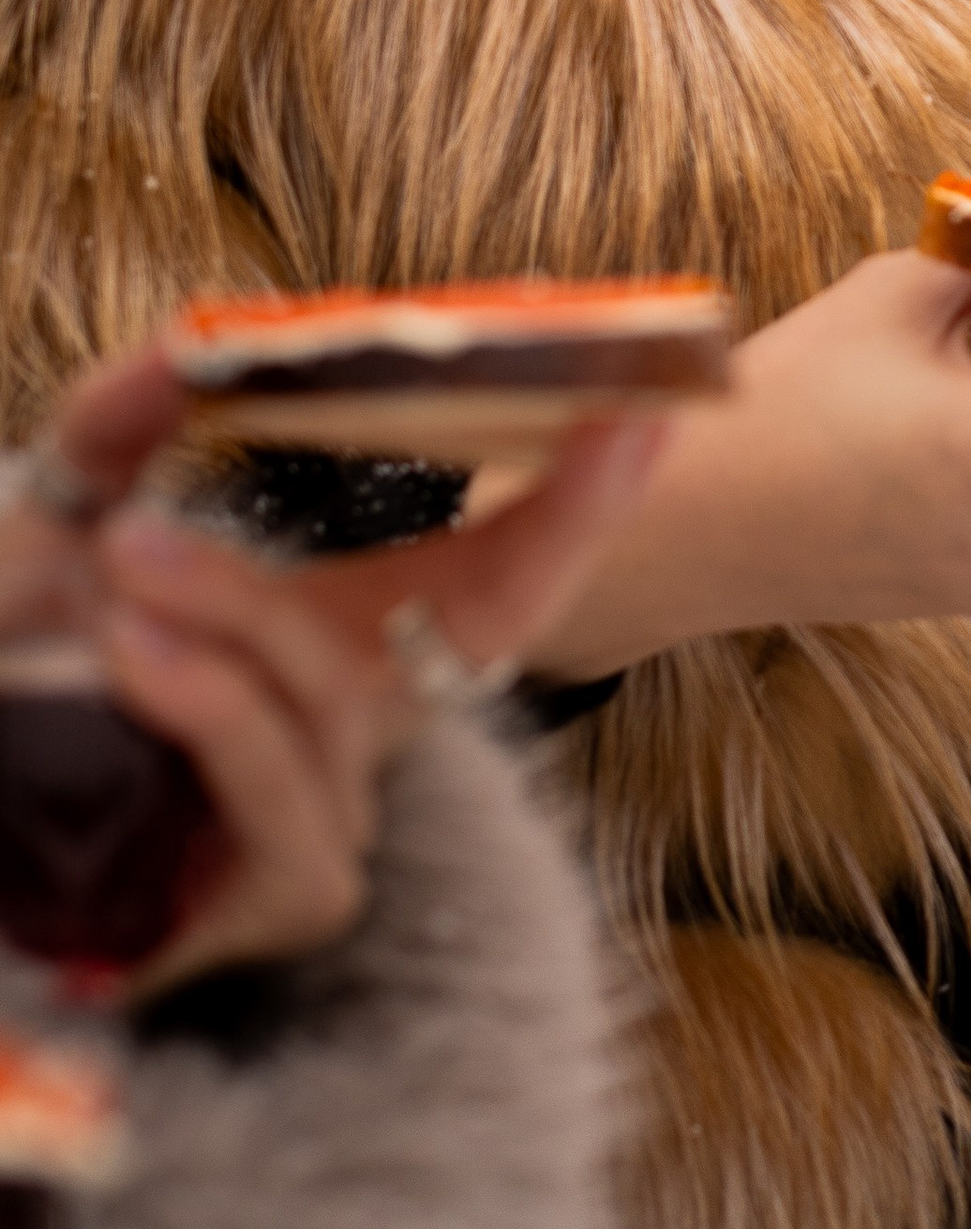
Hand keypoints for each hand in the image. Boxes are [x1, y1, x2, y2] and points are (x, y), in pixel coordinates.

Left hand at [1, 349, 665, 999]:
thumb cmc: (28, 661)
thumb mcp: (71, 518)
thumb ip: (118, 421)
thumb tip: (187, 335)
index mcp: (349, 630)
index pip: (507, 560)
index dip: (581, 493)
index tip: (649, 405)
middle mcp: (364, 719)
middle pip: (495, 616)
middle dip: (559, 514)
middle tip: (586, 408)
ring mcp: (340, 812)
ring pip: (336, 686)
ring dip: (234, 610)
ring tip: (126, 556)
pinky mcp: (294, 893)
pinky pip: (282, 776)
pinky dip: (209, 704)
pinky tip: (132, 652)